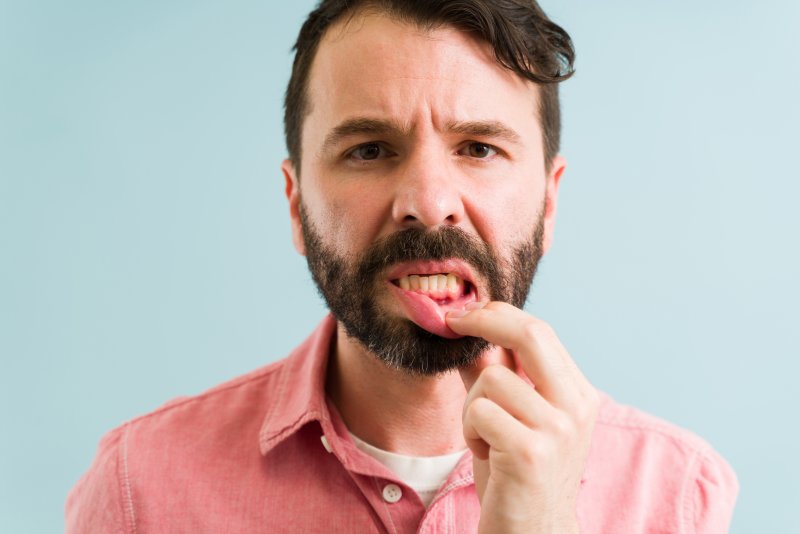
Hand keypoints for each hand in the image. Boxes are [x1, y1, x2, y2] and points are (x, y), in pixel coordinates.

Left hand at [446, 302, 598, 533]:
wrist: (533, 533)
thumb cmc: (517, 473)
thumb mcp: (512, 417)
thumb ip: (496, 375)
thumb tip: (468, 333)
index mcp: (578, 395)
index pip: (540, 332)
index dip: (498, 314)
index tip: (465, 313)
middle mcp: (577, 408)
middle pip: (530, 335)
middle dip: (484, 320)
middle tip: (453, 322)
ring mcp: (558, 430)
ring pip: (491, 379)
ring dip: (472, 406)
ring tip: (485, 437)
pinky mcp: (530, 453)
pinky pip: (479, 411)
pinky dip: (470, 431)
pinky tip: (486, 454)